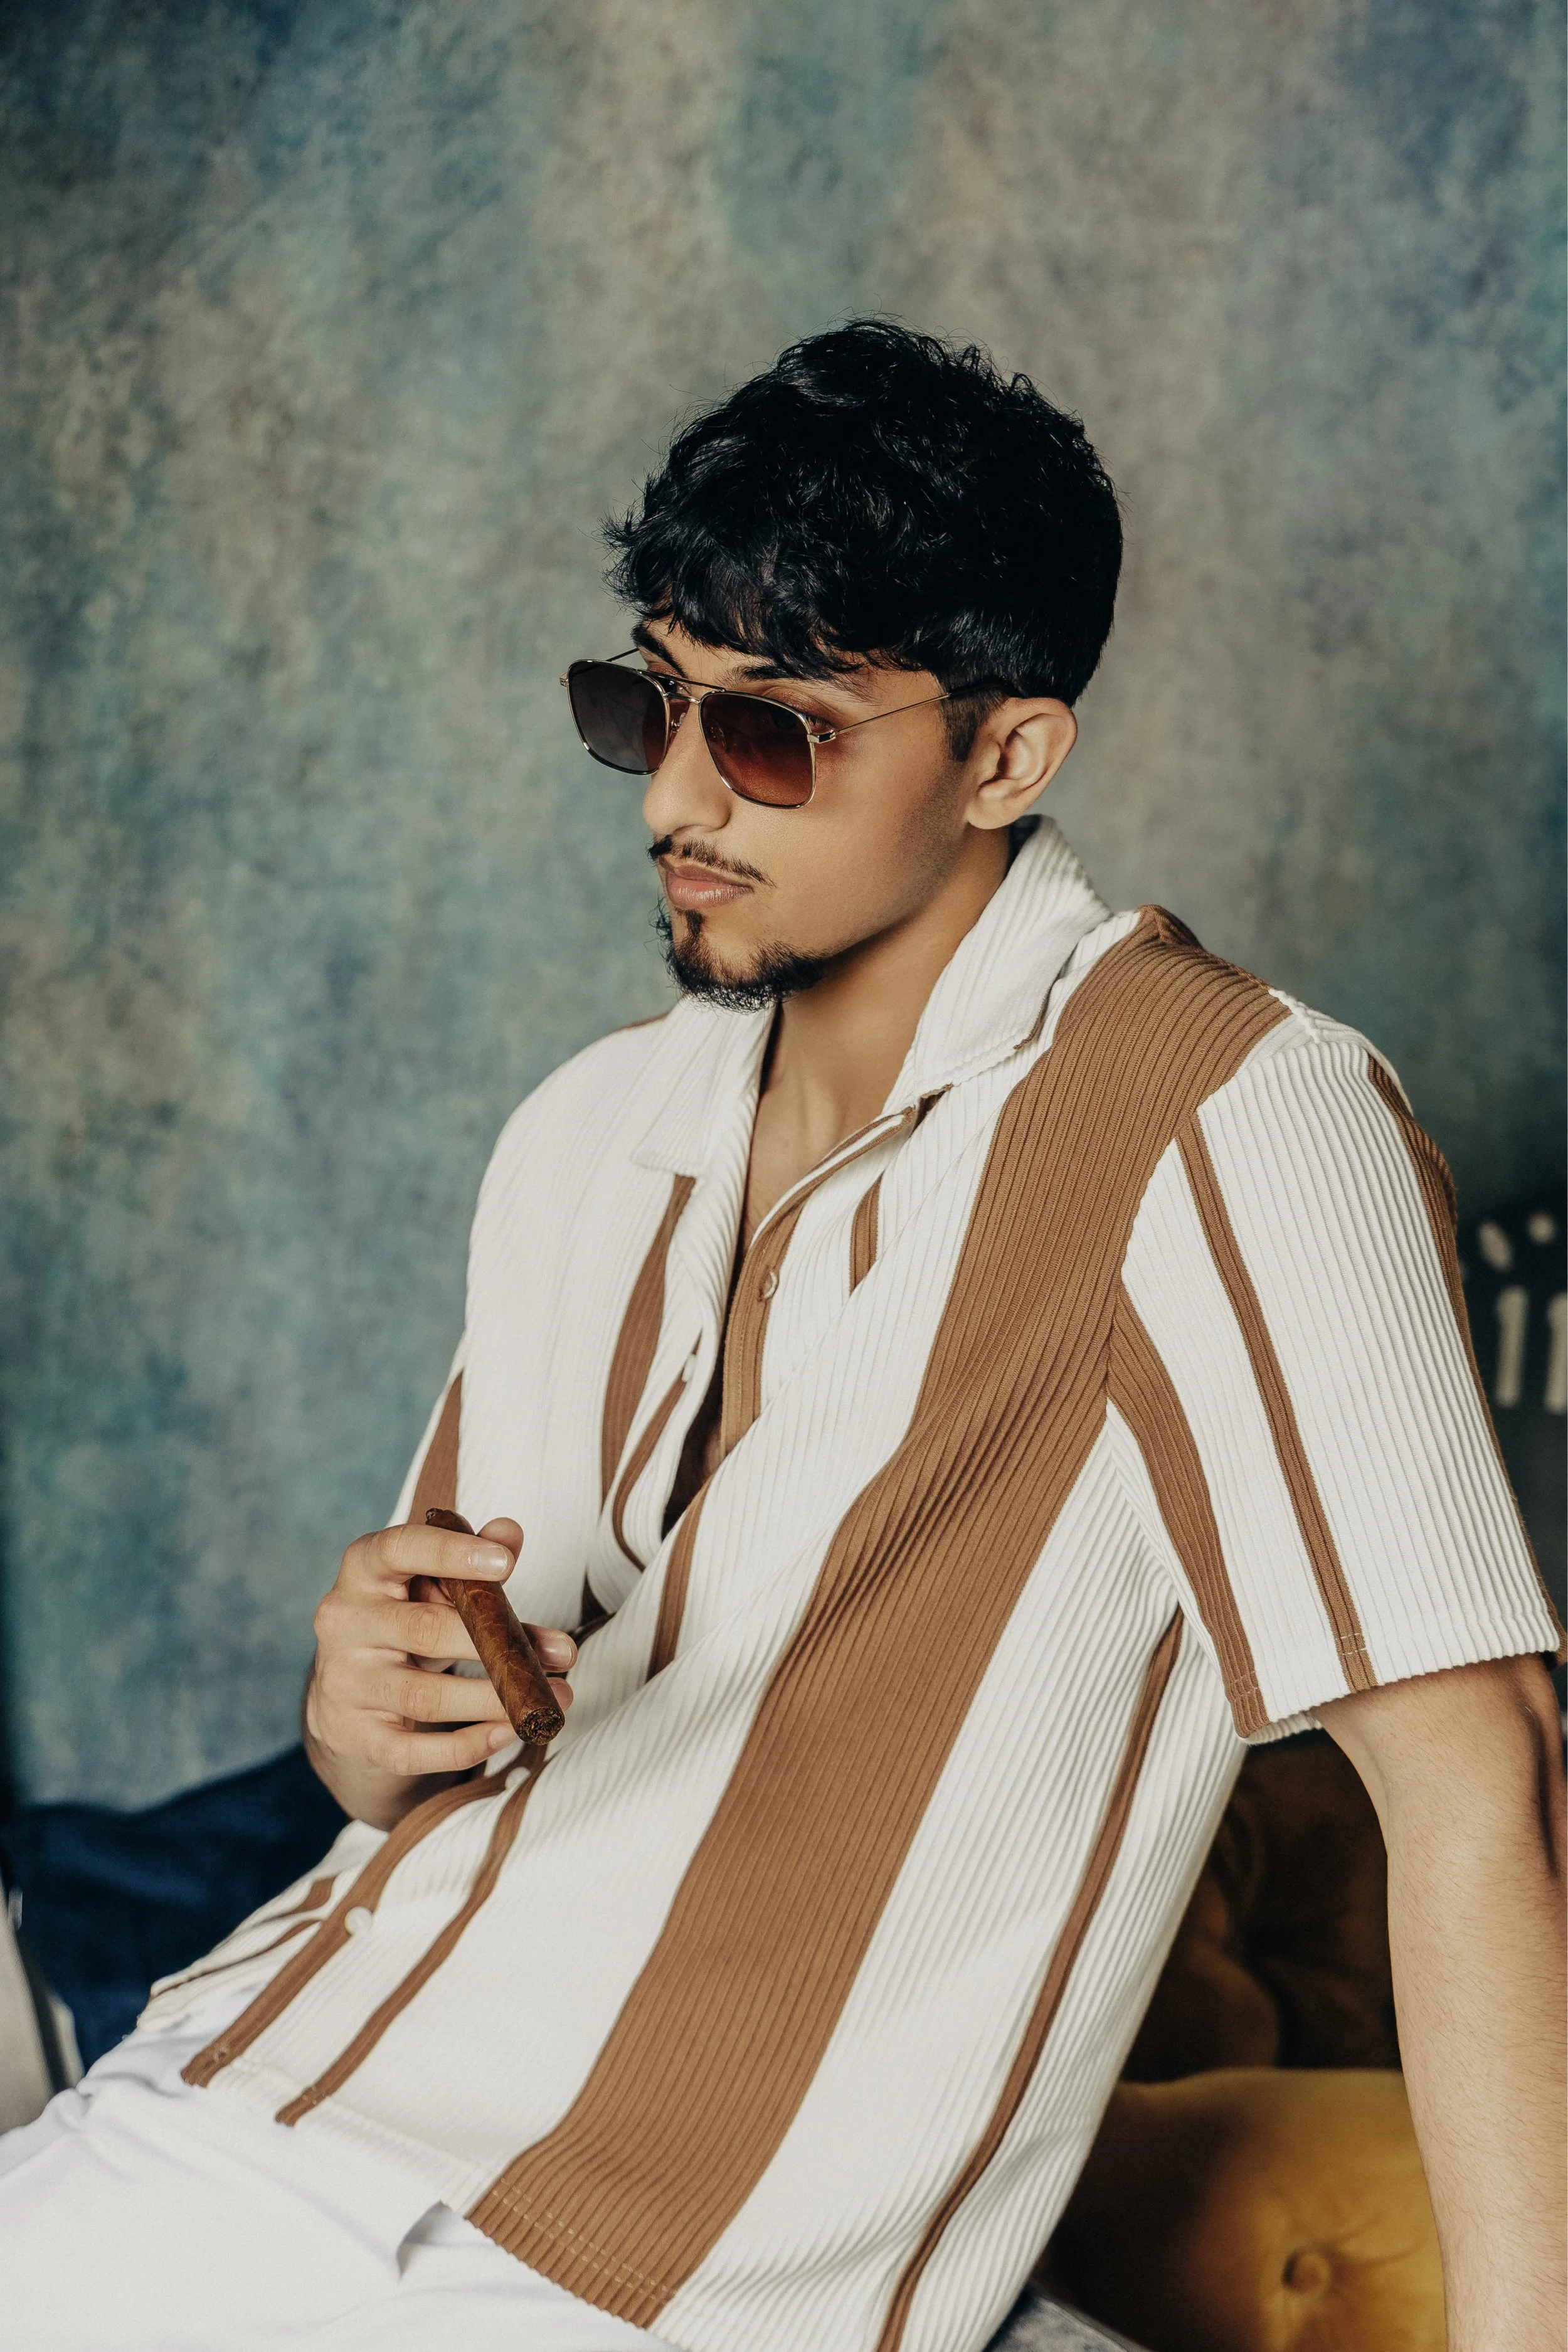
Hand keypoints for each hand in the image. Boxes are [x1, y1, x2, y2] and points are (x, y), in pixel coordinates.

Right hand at [305, 1515, 575, 1821]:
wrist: (351, 1691)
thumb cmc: (407, 1619)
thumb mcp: (435, 1584)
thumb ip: (472, 1558)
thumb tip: (509, 1533)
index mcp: (363, 1570)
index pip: (399, 1548)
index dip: (451, 1553)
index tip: (507, 1564)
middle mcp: (343, 1621)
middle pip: (425, 1630)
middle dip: (499, 1643)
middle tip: (563, 1653)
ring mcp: (343, 1681)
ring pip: (424, 1697)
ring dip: (495, 1701)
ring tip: (551, 1699)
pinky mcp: (351, 1735)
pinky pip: (411, 1752)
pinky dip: (465, 1746)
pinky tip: (506, 1732)